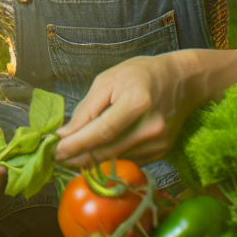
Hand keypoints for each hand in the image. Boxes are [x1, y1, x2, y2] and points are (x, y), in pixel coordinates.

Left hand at [54, 51, 201, 167]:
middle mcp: (151, 128)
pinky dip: (108, 161)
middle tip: (56, 157)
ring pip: (116, 161)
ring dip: (90, 162)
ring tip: (70, 157)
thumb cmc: (141, 74)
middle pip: (108, 151)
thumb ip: (86, 108)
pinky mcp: (162, 153)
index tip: (55, 150)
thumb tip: (65, 133)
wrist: (182, 80)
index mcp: (137, 102)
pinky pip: (128, 161)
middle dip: (78, 157)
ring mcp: (159, 144)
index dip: (76, 144)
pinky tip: (93, 155)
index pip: (101, 132)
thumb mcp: (108, 80)